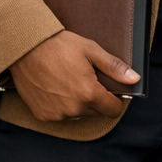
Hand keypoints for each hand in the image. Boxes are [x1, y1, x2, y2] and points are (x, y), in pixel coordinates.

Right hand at [10, 30, 138, 122]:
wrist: (27, 47)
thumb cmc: (59, 46)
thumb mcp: (91, 51)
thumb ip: (114, 67)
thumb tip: (134, 79)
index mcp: (88, 94)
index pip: (113, 110)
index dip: (115, 100)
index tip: (110, 90)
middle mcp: (73, 109)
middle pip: (96, 112)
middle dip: (96, 99)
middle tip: (87, 80)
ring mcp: (57, 114)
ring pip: (78, 114)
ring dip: (79, 103)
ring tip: (69, 81)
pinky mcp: (43, 115)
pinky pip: (60, 115)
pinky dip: (62, 105)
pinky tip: (56, 88)